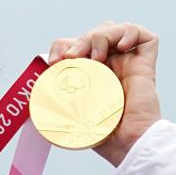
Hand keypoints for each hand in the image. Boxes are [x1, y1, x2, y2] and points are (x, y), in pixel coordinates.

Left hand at [46, 22, 160, 167]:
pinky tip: (122, 46)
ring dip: (99, 36)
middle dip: (79, 40)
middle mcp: (110, 66)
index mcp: (91, 75)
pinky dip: (130, 32)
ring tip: (95, 57)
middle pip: (94, 34)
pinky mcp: (146, 65)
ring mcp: (128, 64)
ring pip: (114, 30)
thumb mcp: (69, 116)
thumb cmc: (102, 136)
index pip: (76, 45)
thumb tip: (29, 101)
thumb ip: (54, 105)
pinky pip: (145, 36)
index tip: (55, 61)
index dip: (63, 45)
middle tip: (71, 57)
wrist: (127, 145)